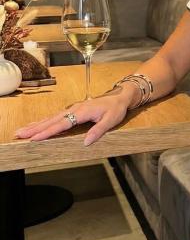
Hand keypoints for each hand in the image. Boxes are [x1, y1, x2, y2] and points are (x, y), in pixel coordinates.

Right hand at [13, 93, 128, 146]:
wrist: (120, 97)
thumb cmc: (115, 109)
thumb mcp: (111, 120)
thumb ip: (98, 131)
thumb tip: (86, 142)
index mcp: (82, 112)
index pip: (62, 124)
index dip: (48, 132)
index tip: (35, 138)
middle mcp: (74, 109)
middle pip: (51, 120)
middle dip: (35, 128)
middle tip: (20, 134)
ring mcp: (72, 109)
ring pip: (51, 118)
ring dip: (36, 124)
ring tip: (22, 131)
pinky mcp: (73, 110)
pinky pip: (56, 117)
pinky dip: (44, 121)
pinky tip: (37, 125)